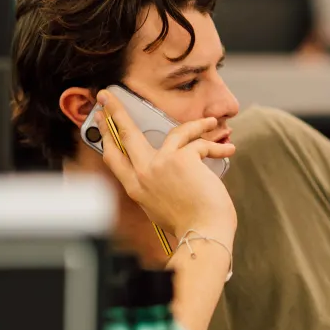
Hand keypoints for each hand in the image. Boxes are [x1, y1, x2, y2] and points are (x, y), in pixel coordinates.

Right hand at [95, 90, 237, 242]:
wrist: (203, 234)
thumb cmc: (189, 224)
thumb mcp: (159, 206)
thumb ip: (154, 185)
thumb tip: (160, 165)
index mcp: (135, 188)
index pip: (114, 157)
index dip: (106, 136)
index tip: (101, 119)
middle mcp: (143, 174)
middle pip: (125, 134)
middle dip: (115, 111)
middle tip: (109, 94)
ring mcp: (161, 164)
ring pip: (174, 132)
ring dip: (197, 125)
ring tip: (211, 122)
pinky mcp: (182, 158)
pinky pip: (200, 143)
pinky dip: (217, 146)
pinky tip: (228, 149)